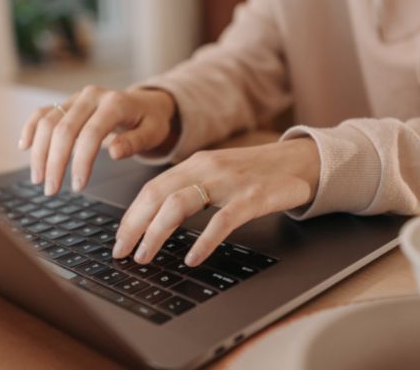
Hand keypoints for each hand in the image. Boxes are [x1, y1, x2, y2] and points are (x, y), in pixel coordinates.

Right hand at [19, 86, 177, 194]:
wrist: (146, 103)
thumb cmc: (150, 121)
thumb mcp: (153, 133)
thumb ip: (135, 142)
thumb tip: (114, 152)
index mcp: (115, 103)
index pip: (91, 134)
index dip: (81, 161)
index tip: (78, 186)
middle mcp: (91, 96)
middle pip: (64, 129)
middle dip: (54, 162)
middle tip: (51, 189)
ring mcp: (76, 98)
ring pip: (48, 122)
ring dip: (40, 152)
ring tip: (39, 179)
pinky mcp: (67, 103)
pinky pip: (42, 112)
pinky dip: (31, 128)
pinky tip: (25, 147)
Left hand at [112, 138, 319, 265]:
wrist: (300, 161)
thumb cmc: (256, 173)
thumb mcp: (218, 174)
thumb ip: (191, 189)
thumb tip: (157, 219)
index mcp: (195, 163)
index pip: (152, 188)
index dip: (131, 215)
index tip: (119, 239)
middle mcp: (207, 168)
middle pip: (157, 195)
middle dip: (133, 226)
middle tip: (122, 252)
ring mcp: (229, 181)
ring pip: (180, 204)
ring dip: (156, 233)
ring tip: (146, 256)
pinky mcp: (253, 196)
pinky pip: (222, 220)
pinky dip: (203, 241)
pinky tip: (192, 258)